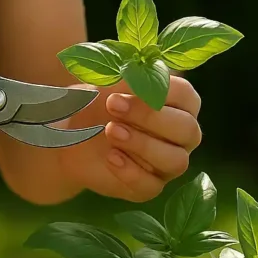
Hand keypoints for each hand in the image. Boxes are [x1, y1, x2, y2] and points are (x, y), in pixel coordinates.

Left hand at [56, 76, 201, 201]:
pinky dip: (130, 172)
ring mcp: (168, 164)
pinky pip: (152, 186)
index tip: (123, 88)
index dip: (158, 92)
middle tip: (112, 106)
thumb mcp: (109, 84)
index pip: (186, 96)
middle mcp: (182, 136)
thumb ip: (128, 77)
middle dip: (150, 117)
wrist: (70, 137)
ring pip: (176, 161)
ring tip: (110, 131)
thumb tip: (141, 70)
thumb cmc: (98, 104)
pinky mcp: (149, 187)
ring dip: (143, 145)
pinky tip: (110, 157)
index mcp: (179, 104)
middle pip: (187, 130)